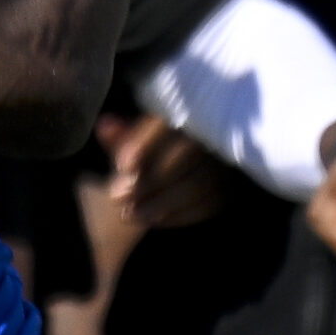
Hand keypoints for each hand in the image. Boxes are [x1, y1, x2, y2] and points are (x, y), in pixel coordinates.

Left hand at [94, 113, 229, 228]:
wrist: (177, 170)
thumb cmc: (149, 149)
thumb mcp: (132, 140)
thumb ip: (120, 136)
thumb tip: (105, 126)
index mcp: (183, 113)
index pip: (166, 124)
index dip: (144, 144)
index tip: (121, 165)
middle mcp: (209, 134)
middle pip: (185, 155)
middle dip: (149, 180)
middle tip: (117, 197)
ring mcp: (224, 161)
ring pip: (199, 183)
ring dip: (161, 204)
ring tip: (129, 215)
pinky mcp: (230, 187)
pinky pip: (211, 203)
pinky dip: (180, 216)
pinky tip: (154, 221)